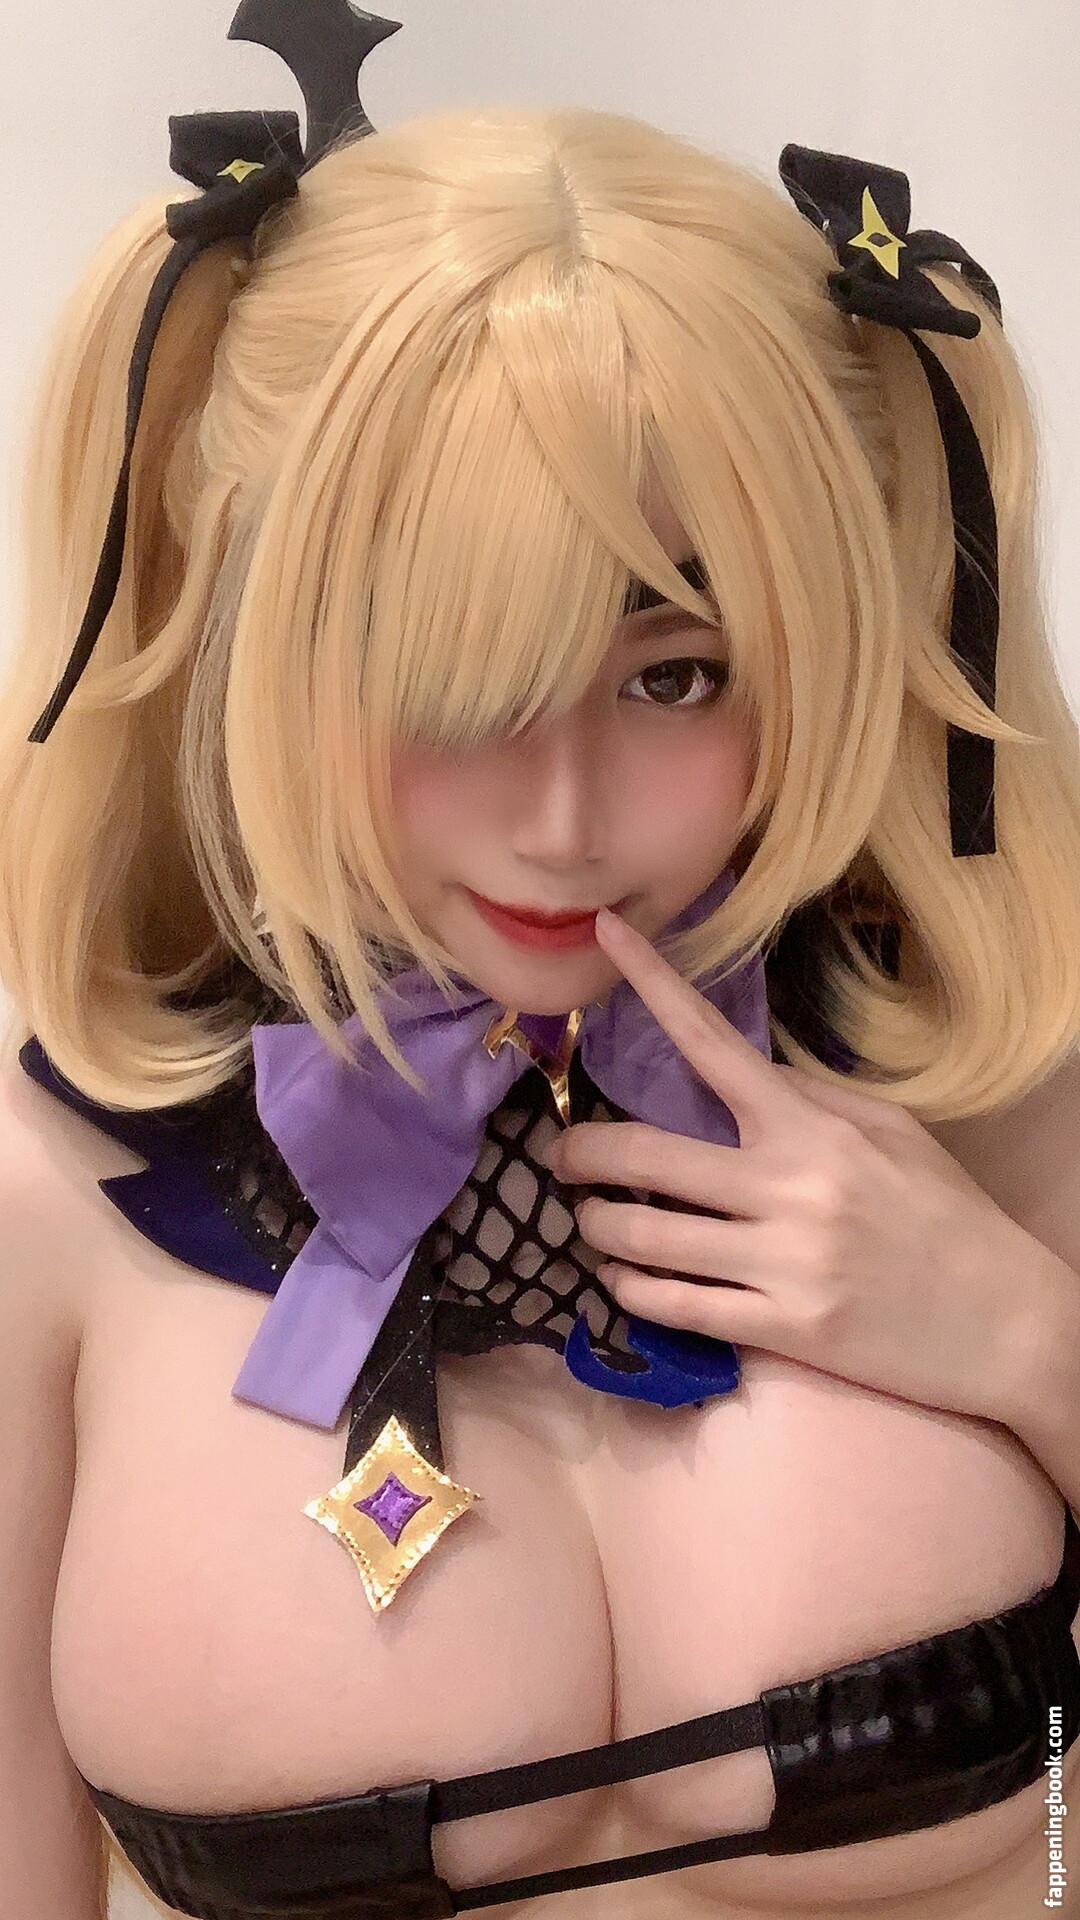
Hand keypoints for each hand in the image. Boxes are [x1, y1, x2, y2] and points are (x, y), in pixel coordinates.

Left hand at [543, 906, 1046, 1422]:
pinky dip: (627, 1291)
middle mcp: (787, 1186)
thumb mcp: (891, 1133)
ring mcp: (780, 1261)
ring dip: (594, 1227)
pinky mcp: (779, 1329)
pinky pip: (672, 1305)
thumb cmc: (948, 1218)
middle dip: (579, 1151)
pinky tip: (619, 1281)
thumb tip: (738, 1070)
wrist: (1009, 1324)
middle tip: (560, 1154)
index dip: (647, 982)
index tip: (601, 936)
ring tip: (587, 1220)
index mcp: (810, 1126)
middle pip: (643, 1154)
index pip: (710, 1040)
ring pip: (643, 1237)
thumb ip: (809, 1098)